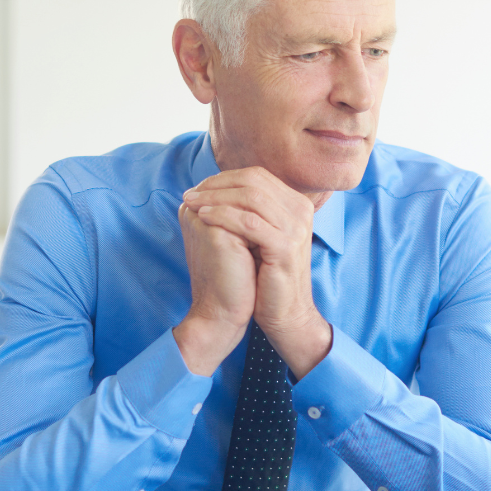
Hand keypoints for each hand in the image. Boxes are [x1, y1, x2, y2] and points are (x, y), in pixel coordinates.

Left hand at [182, 167, 332, 378]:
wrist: (285, 314)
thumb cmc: (266, 277)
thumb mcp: (259, 237)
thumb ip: (247, 210)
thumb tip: (214, 187)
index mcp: (296, 204)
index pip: (256, 176)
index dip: (223, 178)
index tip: (197, 188)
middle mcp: (301, 211)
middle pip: (253, 181)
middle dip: (216, 185)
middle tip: (190, 193)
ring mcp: (296, 228)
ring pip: (250, 197)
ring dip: (215, 198)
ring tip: (191, 203)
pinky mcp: (286, 247)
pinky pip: (249, 222)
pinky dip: (223, 216)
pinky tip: (203, 218)